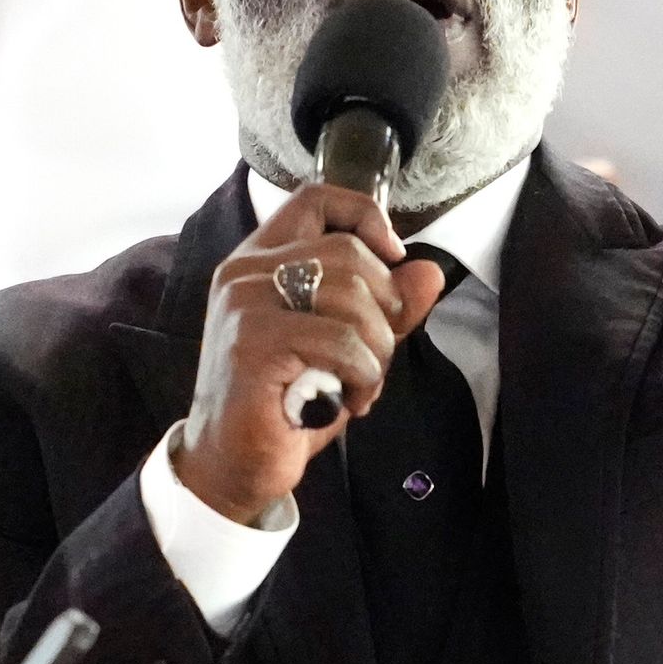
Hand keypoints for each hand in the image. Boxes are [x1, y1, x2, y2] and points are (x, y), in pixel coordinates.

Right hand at [176, 185, 450, 527]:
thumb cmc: (287, 404)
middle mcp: (245, 272)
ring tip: (364, 385)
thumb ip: (385, 307)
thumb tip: (428, 271)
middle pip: (348, 251)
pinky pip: (339, 339)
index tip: (392, 259)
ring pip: (350, 293)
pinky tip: (349, 402)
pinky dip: (363, 374)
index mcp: (260, 260)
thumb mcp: (346, 348)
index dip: (366, 218)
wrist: (234, 464)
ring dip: (378, 348)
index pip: (316, 199)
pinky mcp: (254, 342)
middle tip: (379, 353)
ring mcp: (245, 303)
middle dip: (385, 306)